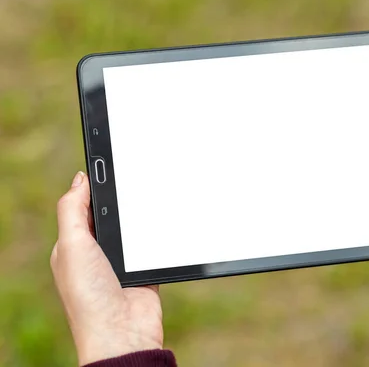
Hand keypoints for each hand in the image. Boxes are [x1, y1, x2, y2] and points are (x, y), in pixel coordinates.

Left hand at [51, 172, 162, 365]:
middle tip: (138, 174)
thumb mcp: (72, 246)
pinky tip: (168, 223)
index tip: (110, 163)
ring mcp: (123, 262)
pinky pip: (154, 245)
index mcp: (75, 245)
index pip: (84, 206)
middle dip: (123, 198)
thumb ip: (72, 211)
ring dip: (144, 218)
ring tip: (156, 195)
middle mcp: (98, 253)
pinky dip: (161, 235)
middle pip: (113, 215)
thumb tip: (80, 179)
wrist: (123, 333)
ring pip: (136, 228)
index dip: (96, 186)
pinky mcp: (145, 270)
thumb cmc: (91, 295)